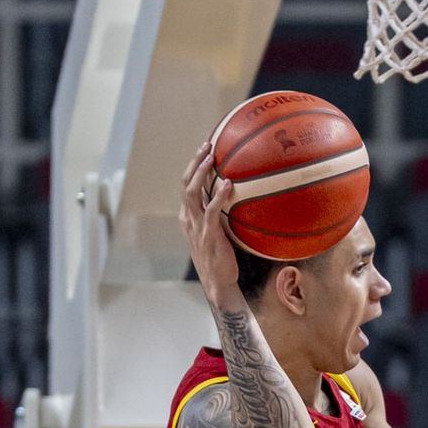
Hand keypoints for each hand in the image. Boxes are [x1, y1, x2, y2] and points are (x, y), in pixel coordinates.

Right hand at [180, 138, 242, 305]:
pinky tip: (228, 185)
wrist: (218, 283)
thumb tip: (241, 199)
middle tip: (206, 144)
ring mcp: (195, 227)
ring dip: (200, 172)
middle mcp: (188, 218)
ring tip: (211, 157)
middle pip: (185, 183)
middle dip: (194, 161)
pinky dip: (218, 196)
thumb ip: (223, 216)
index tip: (204, 150)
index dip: (193, 166)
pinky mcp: (208, 235)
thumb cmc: (222, 259)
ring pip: (191, 192)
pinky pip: (210, 211)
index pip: (186, 186)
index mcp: (188, 216)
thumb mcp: (219, 233)